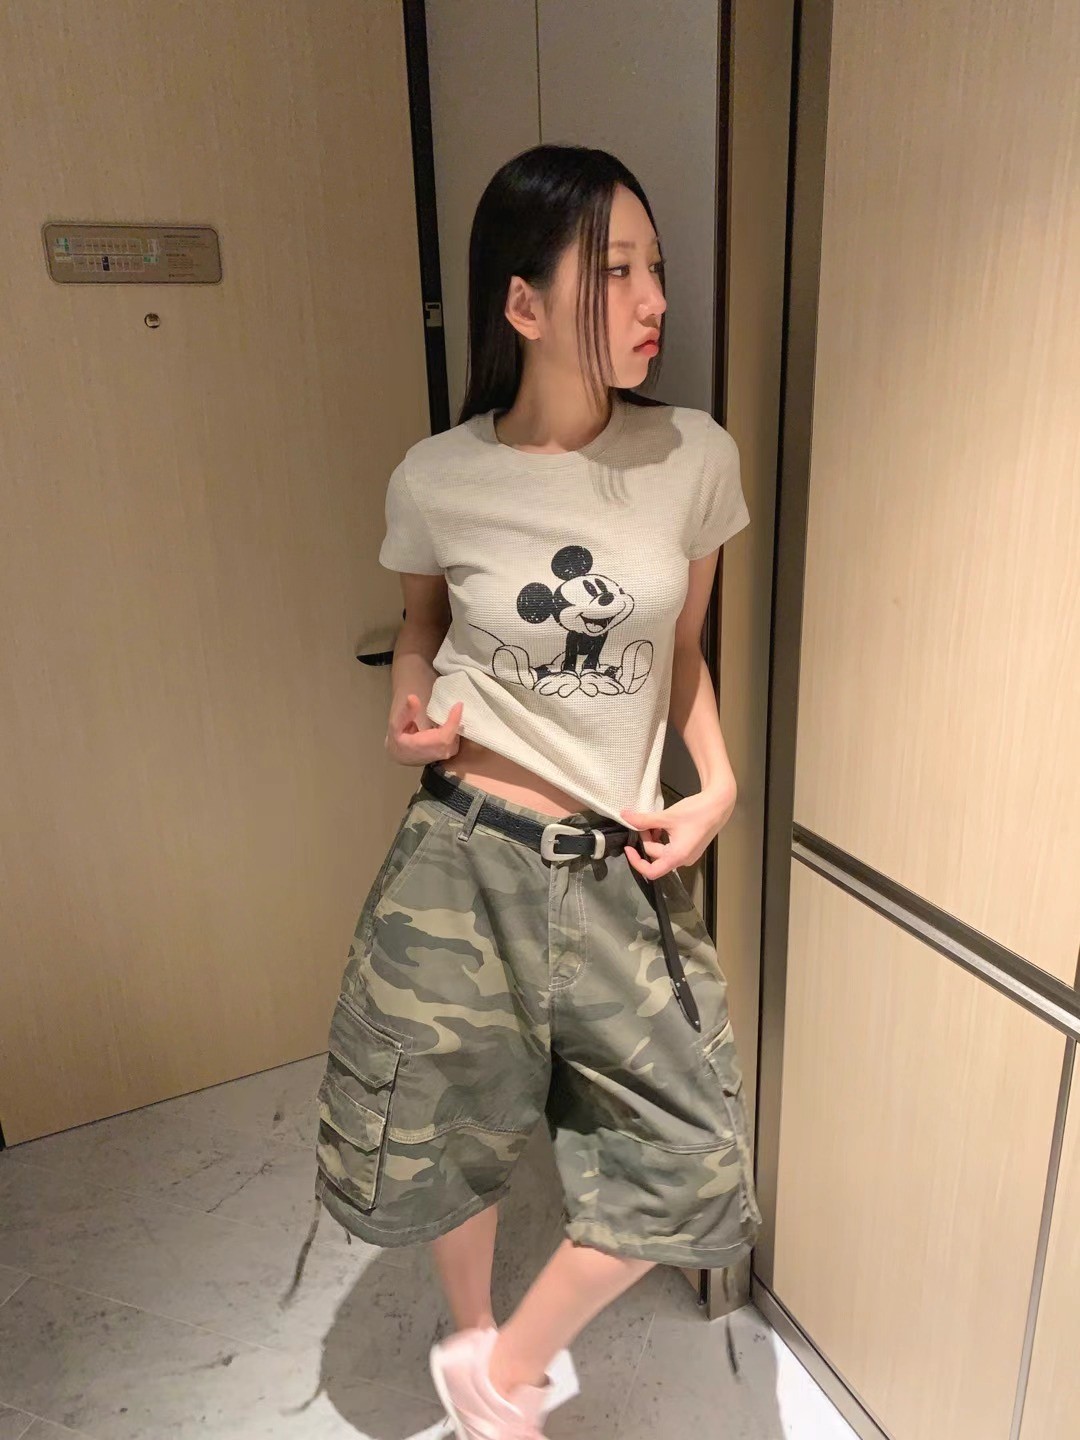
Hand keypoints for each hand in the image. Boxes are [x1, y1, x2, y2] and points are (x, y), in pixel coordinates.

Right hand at [384, 694, 463, 766]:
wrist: (402, 756)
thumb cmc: (399, 740)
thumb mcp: (397, 725)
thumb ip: (406, 712)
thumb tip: (412, 697)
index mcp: (421, 746)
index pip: (443, 737)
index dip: (453, 722)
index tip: (458, 705)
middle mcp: (434, 753)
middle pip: (453, 737)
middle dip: (456, 720)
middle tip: (456, 704)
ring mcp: (443, 755)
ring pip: (456, 738)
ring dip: (456, 725)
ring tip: (454, 710)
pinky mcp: (448, 754)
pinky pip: (456, 740)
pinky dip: (456, 729)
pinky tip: (451, 720)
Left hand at [619, 785, 735, 879]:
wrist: (719, 804)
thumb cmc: (697, 812)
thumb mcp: (666, 816)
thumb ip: (644, 820)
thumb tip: (625, 816)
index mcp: (677, 856)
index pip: (651, 871)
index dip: (636, 862)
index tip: (629, 848)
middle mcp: (683, 860)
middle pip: (656, 856)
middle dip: (646, 840)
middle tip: (644, 823)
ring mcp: (688, 855)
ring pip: (663, 852)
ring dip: (654, 839)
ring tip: (654, 823)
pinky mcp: (690, 848)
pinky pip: (671, 848)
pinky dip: (663, 838)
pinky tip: (663, 825)